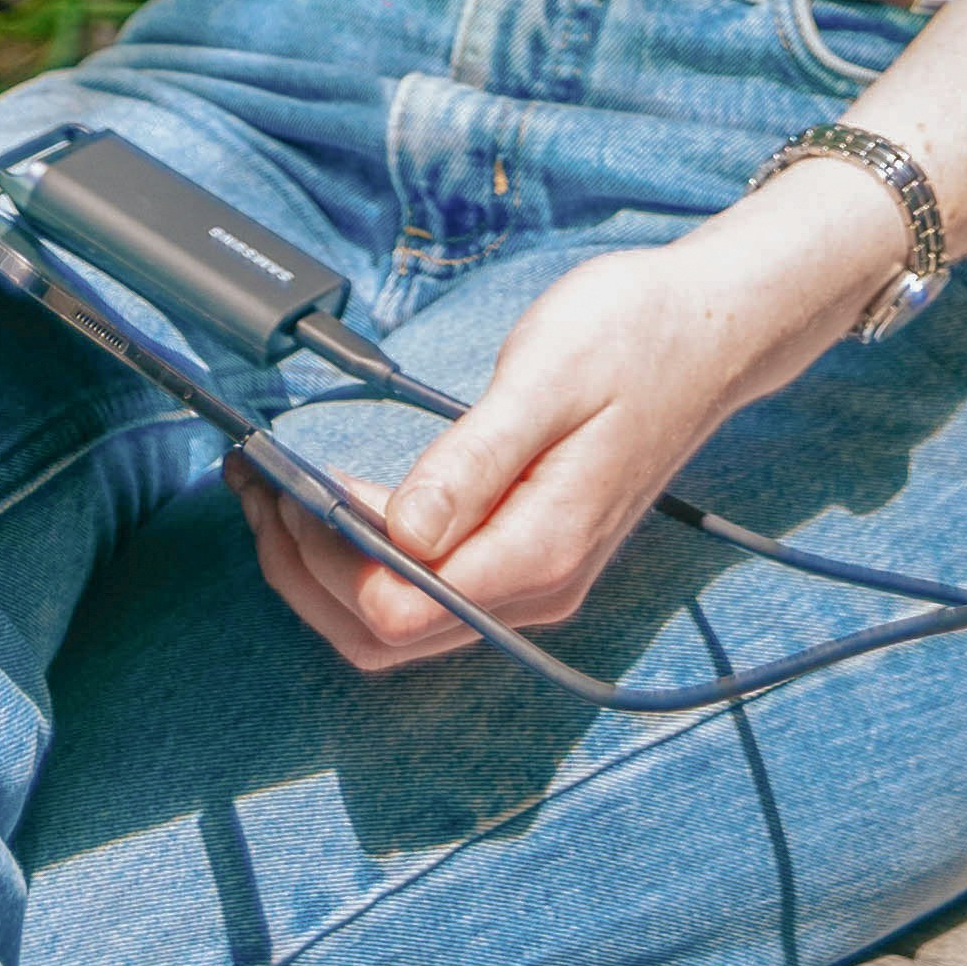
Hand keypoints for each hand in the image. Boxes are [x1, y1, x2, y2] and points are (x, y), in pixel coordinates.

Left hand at [230, 180, 889, 676]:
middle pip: (383, 635)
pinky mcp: (525, 557)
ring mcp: (532, 581)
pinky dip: (364, 561)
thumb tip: (398, 532)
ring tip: (273, 491)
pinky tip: (337, 504)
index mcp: (536, 552)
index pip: (393, 607)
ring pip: (398, 627)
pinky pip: (425, 595)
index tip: (280, 477)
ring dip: (323, 570)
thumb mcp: (545, 379)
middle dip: (302, 569)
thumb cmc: (634, 336)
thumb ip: (470, 463)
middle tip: (254, 483)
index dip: (321, 555)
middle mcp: (534, 589)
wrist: (711, 330)